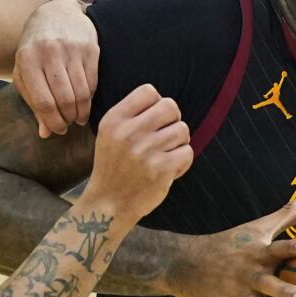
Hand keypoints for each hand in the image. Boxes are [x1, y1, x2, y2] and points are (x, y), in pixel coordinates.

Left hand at [12, 0, 98, 138]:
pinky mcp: (90, 47)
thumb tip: (45, 133)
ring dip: (81, 111)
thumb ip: (33, 102)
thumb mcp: (26, 72)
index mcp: (27, 59)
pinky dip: (91, 98)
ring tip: (78, 118)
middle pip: (64, 99)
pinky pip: (93, 82)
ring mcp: (71, 48)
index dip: (52, 121)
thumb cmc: (36, 48)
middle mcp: (49, 52)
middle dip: (68, 118)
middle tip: (69, 124)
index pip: (43, 101)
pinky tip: (86, 103)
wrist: (57, 13)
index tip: (58, 130)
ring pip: (81, 92)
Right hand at [82, 85, 192, 223]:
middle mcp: (129, 133)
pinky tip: (169, 170)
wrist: (108, 204)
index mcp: (114, 120)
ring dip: (179, 142)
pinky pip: (187, 152)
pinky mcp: (161, 170)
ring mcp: (146, 151)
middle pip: (170, 107)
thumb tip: (165, 103)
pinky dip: (182, 161)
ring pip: (183, 129)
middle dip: (173, 121)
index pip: (148, 92)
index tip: (153, 121)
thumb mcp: (109, 134)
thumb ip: (132, 115)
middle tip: (165, 137)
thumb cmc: (113, 167)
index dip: (157, 104)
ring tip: (166, 155)